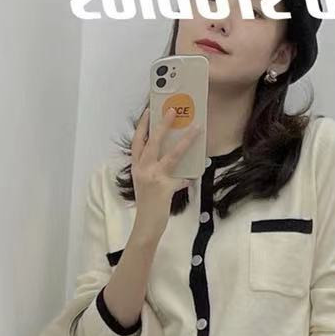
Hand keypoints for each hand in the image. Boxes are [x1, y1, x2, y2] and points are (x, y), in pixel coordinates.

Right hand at [129, 105, 200, 240]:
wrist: (145, 225)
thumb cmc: (147, 205)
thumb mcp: (147, 185)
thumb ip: (159, 173)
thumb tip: (179, 168)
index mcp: (136, 167)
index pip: (137, 142)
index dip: (142, 125)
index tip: (148, 111)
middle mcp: (142, 170)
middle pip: (151, 141)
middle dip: (162, 124)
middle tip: (172, 109)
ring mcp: (153, 178)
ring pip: (170, 154)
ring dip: (184, 140)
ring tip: (194, 127)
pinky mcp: (165, 187)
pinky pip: (181, 177)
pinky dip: (189, 175)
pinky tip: (198, 170)